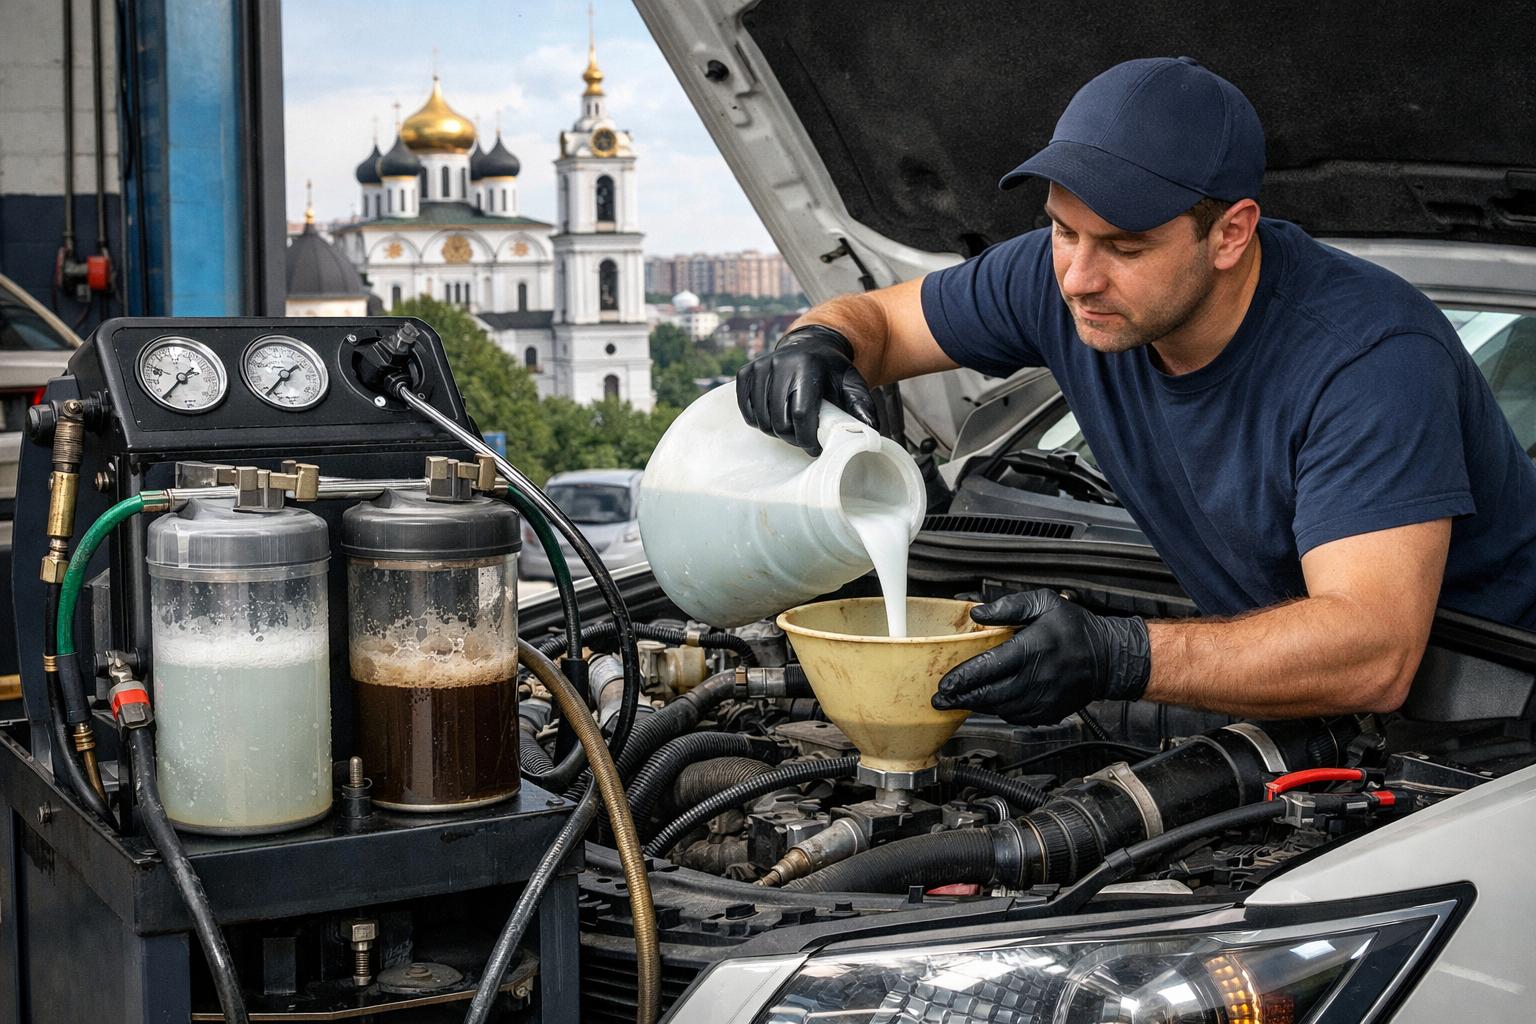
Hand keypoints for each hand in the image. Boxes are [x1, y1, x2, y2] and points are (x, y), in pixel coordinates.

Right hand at [735, 324, 878, 455]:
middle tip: (804, 439)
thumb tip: (871, 431)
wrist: (811, 345)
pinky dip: (759, 420)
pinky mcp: (746, 372)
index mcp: (807, 366)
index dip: (807, 438)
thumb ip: (862, 406)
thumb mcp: (852, 384)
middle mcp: (780, 363)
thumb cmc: (832, 371)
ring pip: (762, 419)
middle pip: (779, 421)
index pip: (801, 414)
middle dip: (792, 438)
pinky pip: (746, 410)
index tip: (815, 447)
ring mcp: (760, 367)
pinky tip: (774, 417)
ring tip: (791, 427)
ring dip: (776, 431)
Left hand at [932, 590, 1150, 725]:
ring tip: (959, 701)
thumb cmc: (1075, 629)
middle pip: (990, 693)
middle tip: (939, 699)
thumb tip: (978, 613)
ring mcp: (1044, 699)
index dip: (964, 677)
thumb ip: (1009, 606)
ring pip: (1001, 708)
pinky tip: (989, 702)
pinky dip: (999, 710)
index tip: (944, 683)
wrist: (1109, 658)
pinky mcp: (1049, 713)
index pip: (990, 666)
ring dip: (978, 705)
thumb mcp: (1045, 604)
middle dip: (962, 698)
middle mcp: (1038, 677)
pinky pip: (1017, 716)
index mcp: (1033, 648)